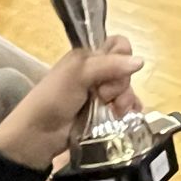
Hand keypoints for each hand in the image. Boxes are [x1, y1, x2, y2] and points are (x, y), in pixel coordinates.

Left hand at [0, 38, 143, 172]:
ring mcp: (103, 94)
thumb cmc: (54, 98)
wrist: (39, 134)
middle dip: (120, 84)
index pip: (119, 46)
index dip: (120, 58)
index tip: (109, 73)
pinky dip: (131, 111)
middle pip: (126, 70)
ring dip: (125, 100)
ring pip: (128, 89)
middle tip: (103, 96)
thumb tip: (141, 62)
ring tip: (115, 112)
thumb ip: (108, 65)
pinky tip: (126, 116)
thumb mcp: (77, 74)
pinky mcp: (106, 114)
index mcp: (88, 57)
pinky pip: (129, 107)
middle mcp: (98, 73)